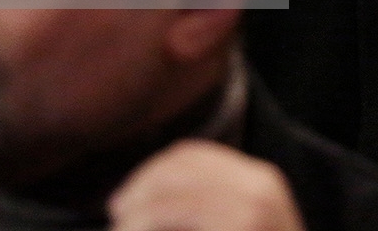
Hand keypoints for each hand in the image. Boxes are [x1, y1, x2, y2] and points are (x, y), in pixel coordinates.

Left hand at [108, 140, 305, 230]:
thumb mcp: (243, 224)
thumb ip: (211, 208)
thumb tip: (142, 198)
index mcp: (260, 179)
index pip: (192, 154)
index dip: (151, 170)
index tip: (127, 197)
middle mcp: (258, 186)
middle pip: (178, 168)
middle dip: (139, 188)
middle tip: (117, 214)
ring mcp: (251, 210)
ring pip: (170, 198)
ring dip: (136, 214)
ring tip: (120, 229)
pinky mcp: (240, 227)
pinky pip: (175, 215)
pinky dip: (144, 223)